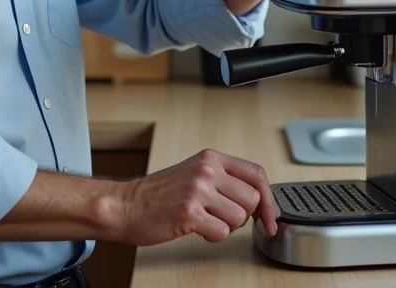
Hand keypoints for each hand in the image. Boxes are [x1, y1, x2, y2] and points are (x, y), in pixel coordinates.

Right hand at [114, 148, 277, 244]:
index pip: (256, 174)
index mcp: (211, 158)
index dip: (269, 199)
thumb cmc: (159, 194)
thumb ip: (224, 179)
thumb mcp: (194, 172)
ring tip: (206, 221)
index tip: (270, 217)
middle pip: (252, 199)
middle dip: (243, 216)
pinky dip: (212, 237)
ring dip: (225, 227)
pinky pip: (221, 233)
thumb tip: (259, 200)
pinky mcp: (189, 213)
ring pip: (239, 218)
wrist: (125, 205)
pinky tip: (196, 229)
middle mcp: (206, 170)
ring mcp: (197, 191)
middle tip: (224, 219)